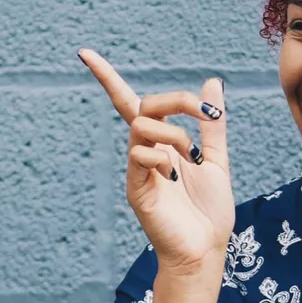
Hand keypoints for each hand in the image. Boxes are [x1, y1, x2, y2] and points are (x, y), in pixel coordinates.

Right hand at [78, 48, 234, 278]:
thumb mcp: (217, 160)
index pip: (131, 103)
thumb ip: (212, 124)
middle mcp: (146, 153)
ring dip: (174, 133)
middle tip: (205, 114)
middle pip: (143, 106)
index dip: (107, 78)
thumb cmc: (209, 211)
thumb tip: (212, 83)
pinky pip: (139, 156)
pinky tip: (175, 177)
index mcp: (162, 144)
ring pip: (141, 126)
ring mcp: (138, 170)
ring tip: (193, 158)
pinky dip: (161, 157)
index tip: (84, 53)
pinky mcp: (136, 190)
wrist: (206, 250)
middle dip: (177, 101)